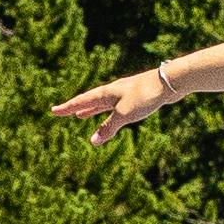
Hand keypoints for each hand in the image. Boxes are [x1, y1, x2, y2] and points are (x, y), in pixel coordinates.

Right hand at [48, 61, 172, 139]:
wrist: (170, 82)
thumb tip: (93, 141)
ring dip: (91, 110)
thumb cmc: (146, 95)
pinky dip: (107, 112)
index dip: (67, 107)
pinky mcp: (136, 97)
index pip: (82, 101)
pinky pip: (115, 106)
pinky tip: (112, 114)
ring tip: (81, 116)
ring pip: (102, 104)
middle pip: (90, 101)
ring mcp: (124, 93)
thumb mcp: (125, 114)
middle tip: (63, 112)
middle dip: (76, 108)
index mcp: (107, 93)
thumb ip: (108, 127)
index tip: (53, 110)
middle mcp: (113, 92)